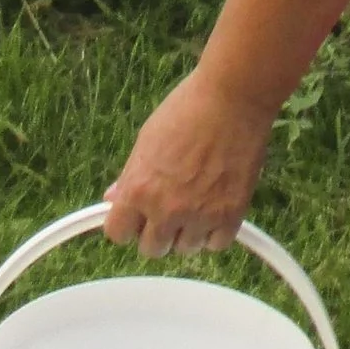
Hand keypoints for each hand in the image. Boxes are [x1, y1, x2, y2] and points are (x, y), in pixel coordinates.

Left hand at [103, 66, 274, 256]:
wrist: (234, 99)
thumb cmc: (187, 110)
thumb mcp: (147, 140)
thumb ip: (131, 176)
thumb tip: (115, 197)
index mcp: (139, 190)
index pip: (118, 234)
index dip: (125, 224)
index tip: (134, 216)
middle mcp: (166, 210)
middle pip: (152, 248)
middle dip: (155, 231)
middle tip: (166, 210)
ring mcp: (201, 216)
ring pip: (185, 249)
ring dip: (186, 232)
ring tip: (195, 205)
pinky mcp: (232, 216)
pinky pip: (216, 244)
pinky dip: (214, 232)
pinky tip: (214, 210)